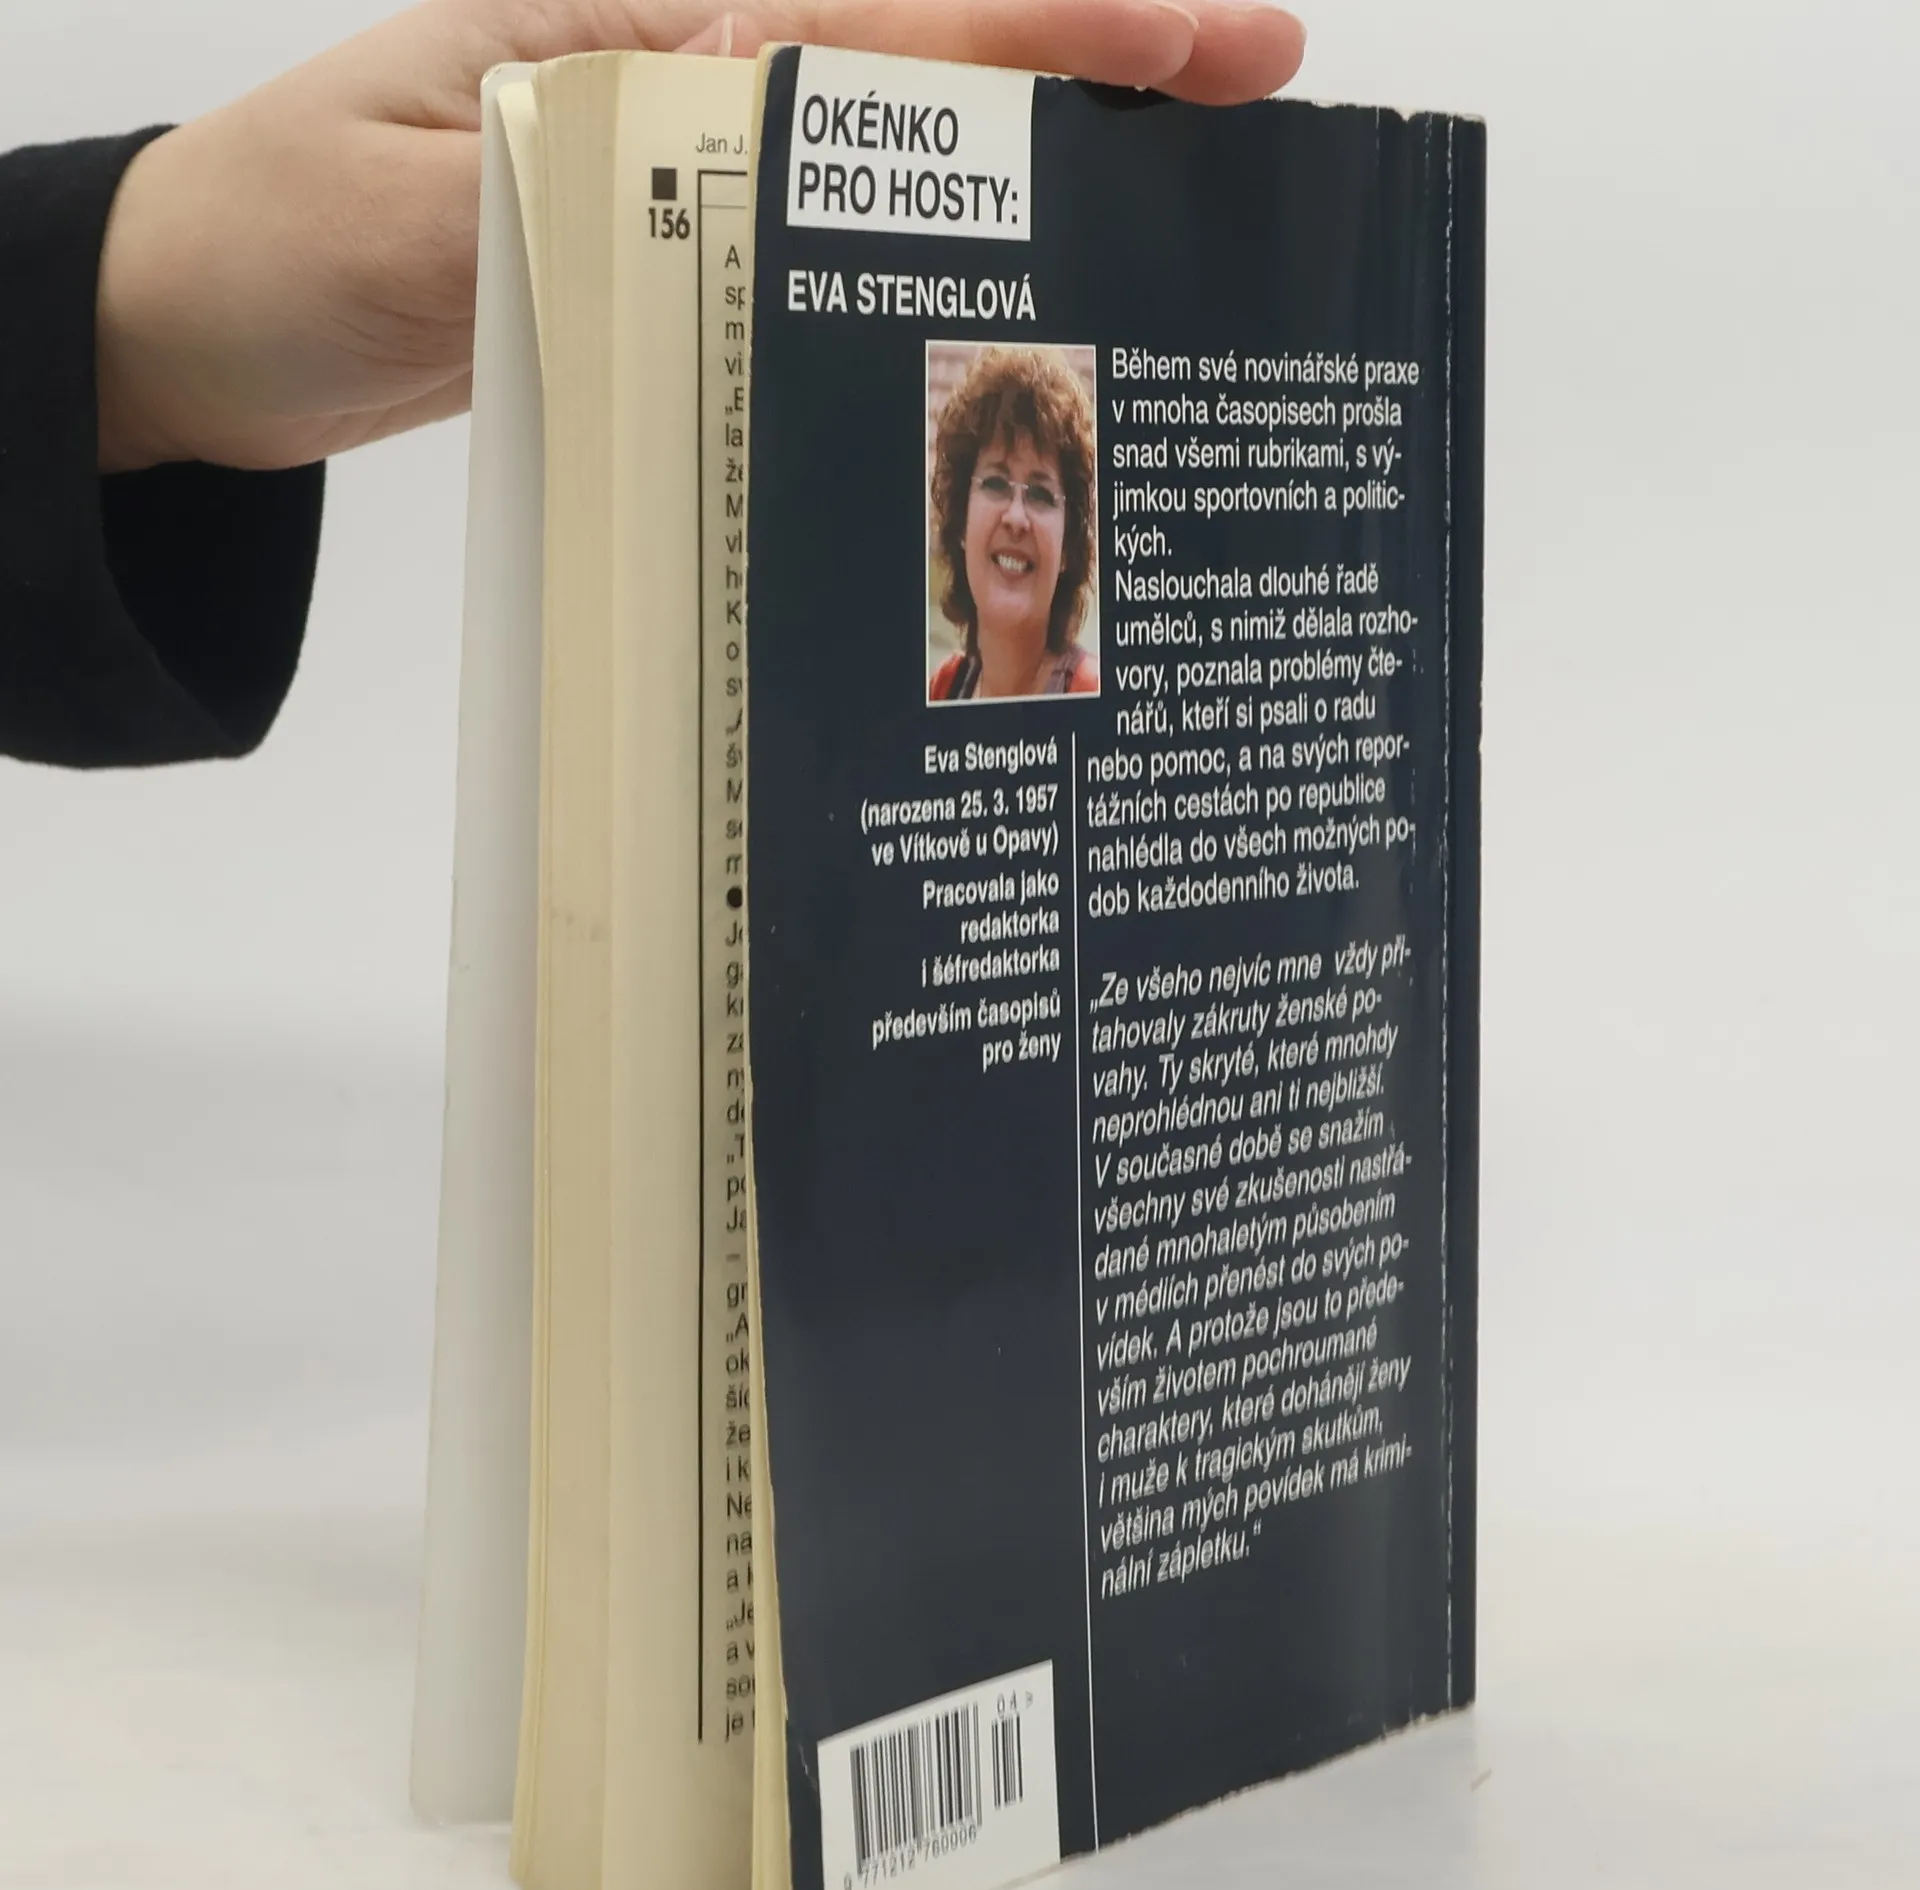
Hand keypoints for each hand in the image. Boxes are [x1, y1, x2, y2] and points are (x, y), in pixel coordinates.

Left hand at [95, 0, 1305, 472]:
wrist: (199, 324)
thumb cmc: (274, 247)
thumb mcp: (411, 213)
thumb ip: (585, 173)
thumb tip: (769, 123)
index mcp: (625, 37)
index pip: (862, 27)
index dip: (1028, 24)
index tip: (1180, 29)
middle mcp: (678, 85)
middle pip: (918, 61)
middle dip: (1089, 56)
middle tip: (1259, 74)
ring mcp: (686, 176)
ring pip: (895, 147)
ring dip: (1042, 148)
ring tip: (1190, 168)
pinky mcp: (676, 258)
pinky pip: (832, 236)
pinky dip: (936, 243)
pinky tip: (1023, 265)